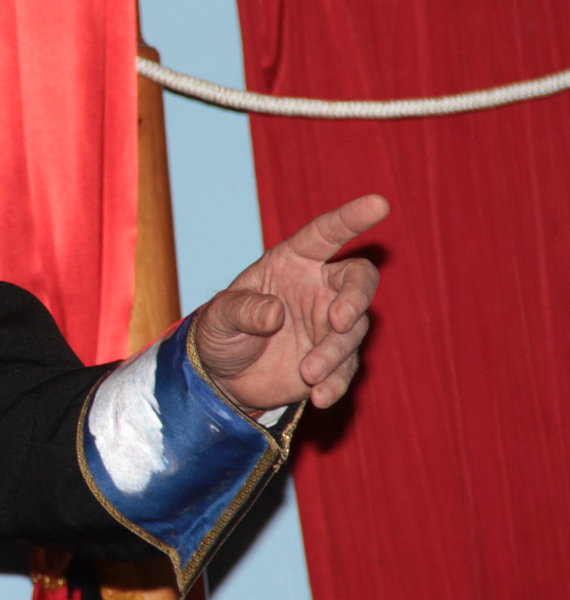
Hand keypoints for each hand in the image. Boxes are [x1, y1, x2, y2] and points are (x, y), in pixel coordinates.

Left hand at [192, 194, 389, 413]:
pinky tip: (320, 396)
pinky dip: (337, 381)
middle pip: (358, 280)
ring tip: (308, 372)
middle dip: (355, 297)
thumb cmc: (221, 332)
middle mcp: (319, 289)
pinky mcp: (333, 360)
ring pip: (353, 330)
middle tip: (339, 320)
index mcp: (292, 262)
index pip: (326, 234)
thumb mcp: (219, 318)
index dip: (351, 218)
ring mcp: (329, 325)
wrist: (222, 377)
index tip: (378, 203)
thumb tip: (274, 313)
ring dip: (335, 352)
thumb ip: (242, 311)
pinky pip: (347, 368)